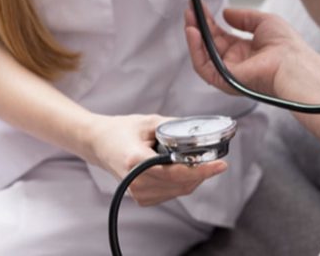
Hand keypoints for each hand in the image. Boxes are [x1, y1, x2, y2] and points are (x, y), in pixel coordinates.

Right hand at [86, 114, 227, 206]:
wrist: (98, 144)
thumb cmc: (121, 131)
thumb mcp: (148, 122)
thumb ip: (174, 127)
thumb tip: (200, 131)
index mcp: (136, 160)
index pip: (175, 172)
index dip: (201, 170)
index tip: (221, 164)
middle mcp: (136, 181)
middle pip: (182, 183)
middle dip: (202, 173)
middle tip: (216, 162)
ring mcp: (138, 193)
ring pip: (180, 190)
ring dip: (194, 178)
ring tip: (198, 163)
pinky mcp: (141, 198)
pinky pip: (172, 193)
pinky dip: (183, 183)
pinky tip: (183, 170)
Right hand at [184, 6, 312, 96]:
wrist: (293, 64)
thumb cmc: (287, 46)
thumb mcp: (263, 22)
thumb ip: (243, 17)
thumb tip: (227, 13)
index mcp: (245, 51)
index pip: (220, 35)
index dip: (209, 21)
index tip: (200, 7)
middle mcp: (235, 62)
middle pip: (208, 43)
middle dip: (198, 25)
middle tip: (190, 9)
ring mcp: (229, 72)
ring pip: (202, 55)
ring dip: (193, 36)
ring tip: (189, 19)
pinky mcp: (225, 79)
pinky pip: (203, 66)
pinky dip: (195, 49)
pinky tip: (194, 33)